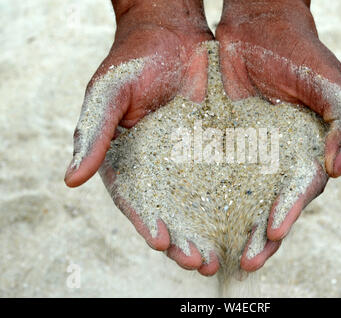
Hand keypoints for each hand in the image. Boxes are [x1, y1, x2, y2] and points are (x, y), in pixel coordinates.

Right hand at [64, 0, 218, 274]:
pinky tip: (247, 221)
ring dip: (210, 234)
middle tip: (199, 262)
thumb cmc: (132, 62)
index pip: (134, 203)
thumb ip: (93, 135)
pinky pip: (229, 179)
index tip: (159, 240)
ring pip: (201, 207)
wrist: (171, 36)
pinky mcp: (217, 151)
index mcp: (128, 163)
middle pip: (171, 216)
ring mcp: (190, 163)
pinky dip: (236, 203)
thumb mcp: (108, 94)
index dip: (145, 223)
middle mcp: (159, 171)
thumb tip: (71, 180)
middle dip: (183, 242)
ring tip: (222, 256)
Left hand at [216, 0, 340, 270]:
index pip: (300, 192)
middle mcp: (278, 161)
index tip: (273, 230)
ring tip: (214, 252)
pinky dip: (203, 197)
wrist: (260, 28)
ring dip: (229, 227)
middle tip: (244, 262)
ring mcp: (249, 155)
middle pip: (269, 206)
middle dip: (259, 236)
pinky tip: (190, 217)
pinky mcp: (221, 144)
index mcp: (308, 153)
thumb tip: (338, 167)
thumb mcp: (329, 83)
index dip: (289, 212)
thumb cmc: (300, 53)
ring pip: (239, 198)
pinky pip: (211, 174)